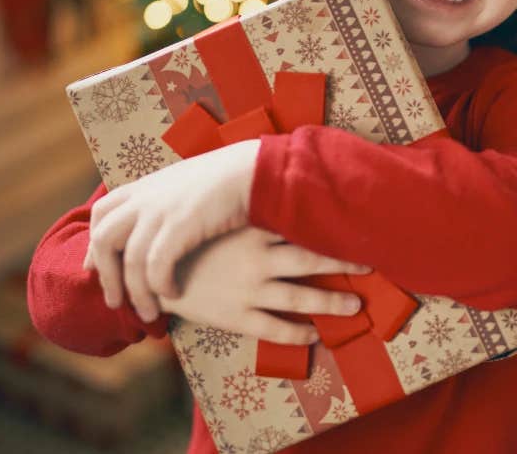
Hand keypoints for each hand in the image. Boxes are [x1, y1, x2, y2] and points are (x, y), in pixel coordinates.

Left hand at [84, 139, 259, 321]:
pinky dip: (160, 285)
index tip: (95, 269)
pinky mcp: (180, 225)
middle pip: (104, 239)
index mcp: (145, 186)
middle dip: (106, 275)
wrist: (254, 169)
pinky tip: (174, 294)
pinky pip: (156, 266)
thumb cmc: (229, 180)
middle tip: (115, 302)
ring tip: (149, 313)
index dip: (93, 245)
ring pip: (130, 261)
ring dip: (136, 293)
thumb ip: (166, 201)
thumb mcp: (186, 185)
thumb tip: (160, 220)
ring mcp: (161, 210)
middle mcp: (146, 197)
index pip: (101, 214)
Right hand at [160, 227, 372, 344]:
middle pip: (310, 260)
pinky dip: (298, 334)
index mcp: (249, 229)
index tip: (357, 226)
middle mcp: (255, 259)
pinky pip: (274, 329)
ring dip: (331, 303)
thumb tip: (269, 180)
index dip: (330, 226)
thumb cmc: (182, 240)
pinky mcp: (236, 317)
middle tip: (370, 265)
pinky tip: (316, 336)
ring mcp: (247, 290)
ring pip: (300, 297)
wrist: (146, 272)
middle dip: (343, 264)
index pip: (299, 224)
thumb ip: (241, 206)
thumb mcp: (211, 215)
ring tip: (356, 307)